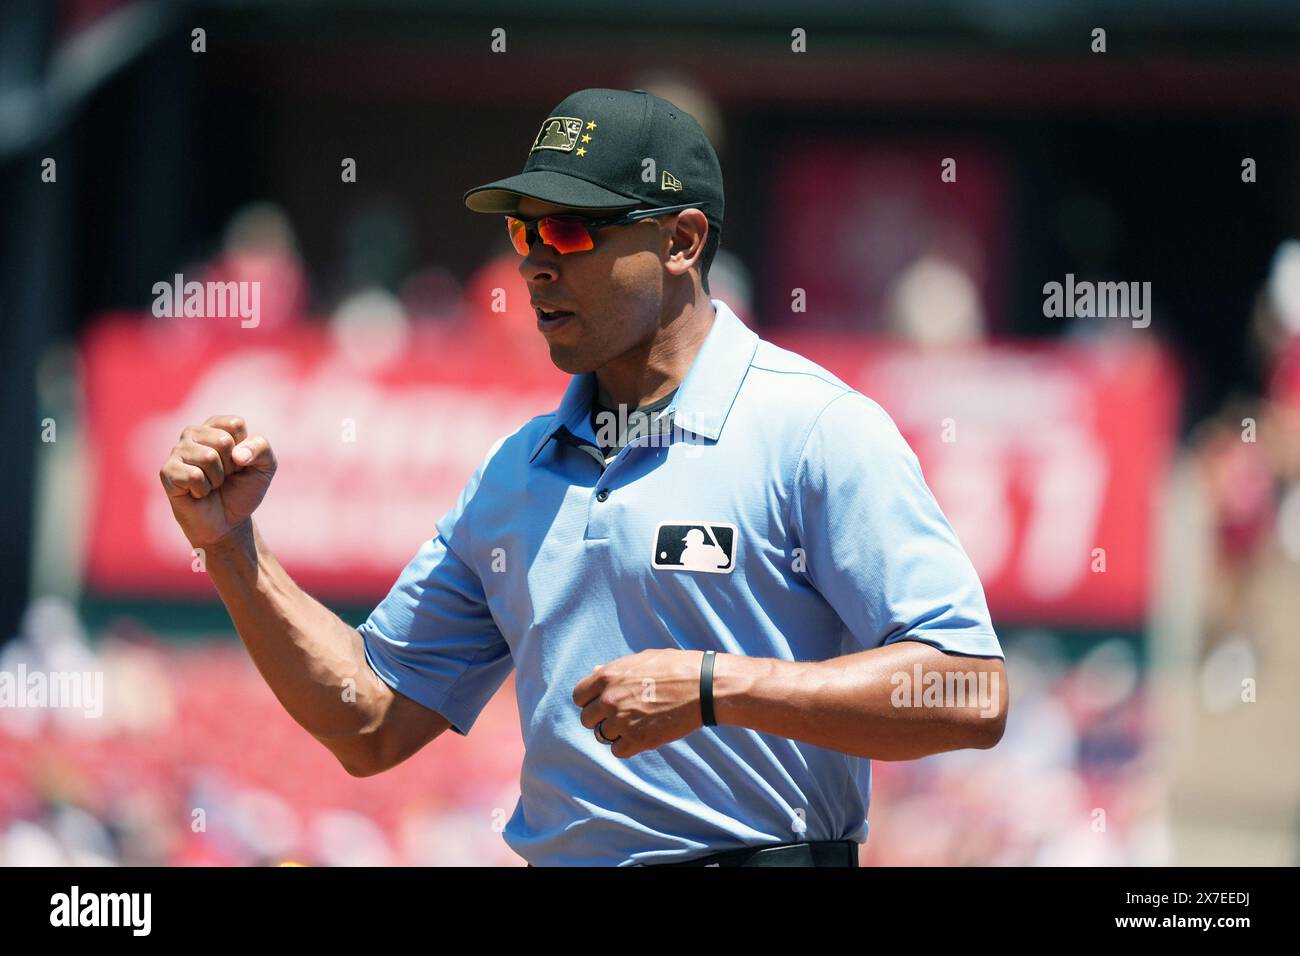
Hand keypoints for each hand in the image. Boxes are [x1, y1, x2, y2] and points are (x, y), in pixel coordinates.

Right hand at [159, 414, 276, 547]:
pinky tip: (197, 493)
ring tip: (211, 485)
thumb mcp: (265, 466)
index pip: (235, 424)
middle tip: (224, 477)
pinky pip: (194, 476)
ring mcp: (177, 451)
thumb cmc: (243, 490)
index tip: (239, 463)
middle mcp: (193, 433)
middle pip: (224, 441)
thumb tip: (237, 454)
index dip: (245, 449)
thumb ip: (261, 448)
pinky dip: (203, 490)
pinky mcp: (167, 472)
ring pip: (209, 457)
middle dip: (231, 466)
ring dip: (217, 479)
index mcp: (215, 426)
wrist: (228, 522)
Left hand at [572, 649, 707, 757]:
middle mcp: (609, 699)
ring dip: (616, 733)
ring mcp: (622, 721)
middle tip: (622, 715)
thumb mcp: (642, 660)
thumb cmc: (676, 668)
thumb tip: (595, 671)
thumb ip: (615, 669)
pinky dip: (627, 746)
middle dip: (601, 718)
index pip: (579, 697)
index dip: (590, 701)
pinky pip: (618, 751)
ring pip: (602, 736)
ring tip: (636, 724)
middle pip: (587, 719)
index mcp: (608, 676)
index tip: (603, 703)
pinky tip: (642, 735)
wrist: (704, 686)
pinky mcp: (638, 740)